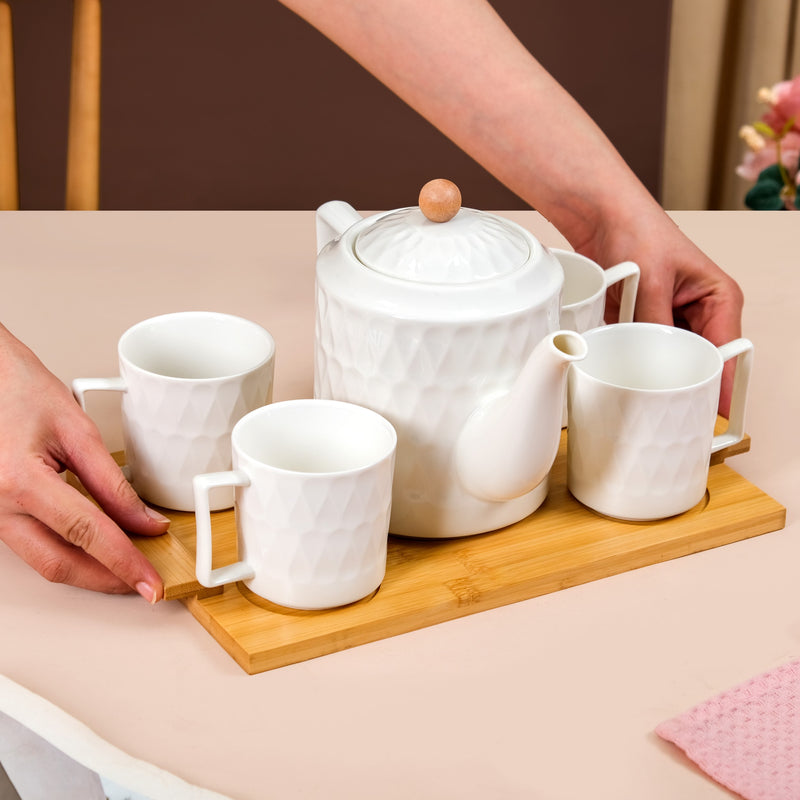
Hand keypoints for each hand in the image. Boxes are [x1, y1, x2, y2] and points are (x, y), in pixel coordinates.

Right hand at [0, 325, 168, 598]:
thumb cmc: (16, 387)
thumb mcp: (75, 428)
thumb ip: (111, 482)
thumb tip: (144, 521)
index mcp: (20, 481)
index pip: (87, 534)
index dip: (125, 562)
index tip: (152, 582)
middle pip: (59, 564)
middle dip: (107, 581)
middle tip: (145, 585)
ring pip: (42, 561)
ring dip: (88, 571)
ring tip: (127, 567)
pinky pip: (30, 546)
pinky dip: (67, 553)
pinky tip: (94, 550)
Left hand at [582, 212, 744, 416]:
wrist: (600, 215)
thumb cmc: (637, 230)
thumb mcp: (652, 280)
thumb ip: (655, 323)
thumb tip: (655, 361)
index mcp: (720, 299)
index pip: (726, 352)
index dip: (718, 384)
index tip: (709, 413)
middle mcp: (700, 313)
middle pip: (698, 360)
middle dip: (681, 379)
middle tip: (666, 405)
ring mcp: (670, 319)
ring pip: (668, 358)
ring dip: (653, 368)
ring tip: (640, 384)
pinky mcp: (644, 321)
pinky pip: (642, 348)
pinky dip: (633, 355)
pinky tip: (620, 366)